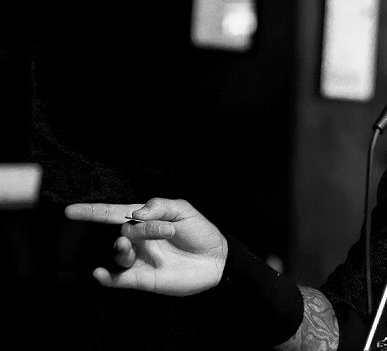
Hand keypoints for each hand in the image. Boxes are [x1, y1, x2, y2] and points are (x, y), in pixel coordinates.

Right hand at [64, 197, 227, 295]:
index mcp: (144, 220)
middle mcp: (137, 239)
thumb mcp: (184, 211)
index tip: (70, 211)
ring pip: (118, 253)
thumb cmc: (199, 232)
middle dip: (142, 229)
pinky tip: (100, 274)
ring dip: (121, 249)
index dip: (92, 212)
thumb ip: (159, 206)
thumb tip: (135, 213)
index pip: (113, 213)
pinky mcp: (141, 278)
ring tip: (128, 245)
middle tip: (168, 231)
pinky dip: (106, 278)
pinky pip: (117, 279)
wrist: (216, 259)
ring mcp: (138, 259)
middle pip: (123, 230)